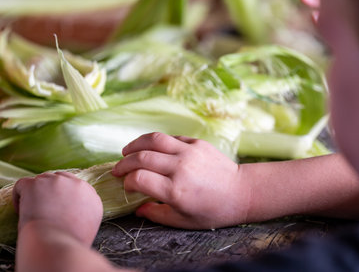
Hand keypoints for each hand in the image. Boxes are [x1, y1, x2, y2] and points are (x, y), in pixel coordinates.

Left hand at [13, 171, 102, 245]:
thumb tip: (69, 215)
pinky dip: (18, 196)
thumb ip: (83, 215)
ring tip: (31, 211)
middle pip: (60, 180)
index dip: (65, 198)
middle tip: (43, 210)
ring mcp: (56, 182)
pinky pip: (23, 184)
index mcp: (92, 197)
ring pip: (42, 180)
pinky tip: (20, 210)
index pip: (77, 188)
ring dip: (36, 194)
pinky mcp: (36, 184)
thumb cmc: (69, 245)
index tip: (56, 210)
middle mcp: (77, 185)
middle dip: (51, 193)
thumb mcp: (88, 229)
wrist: (56, 247)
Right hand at [112, 132, 249, 228]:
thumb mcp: (183, 221)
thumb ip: (156, 214)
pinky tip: (152, 149)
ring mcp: (190, 152)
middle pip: (142, 157)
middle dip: (124, 163)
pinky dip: (157, 142)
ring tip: (126, 151)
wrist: (241, 192)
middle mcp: (180, 168)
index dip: (126, 181)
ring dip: (136, 144)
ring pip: (154, 140)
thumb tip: (137, 208)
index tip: (126, 185)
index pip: (138, 178)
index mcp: (175, 191)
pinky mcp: (198, 143)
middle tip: (117, 168)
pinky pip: (171, 138)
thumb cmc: (213, 211)